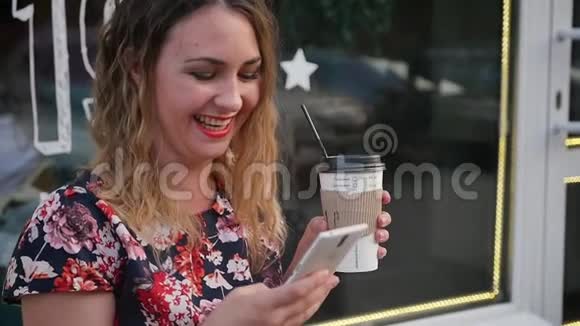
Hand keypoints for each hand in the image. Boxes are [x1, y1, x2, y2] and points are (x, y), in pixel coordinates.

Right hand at [202, 270, 338, 325]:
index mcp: (265, 305)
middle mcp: (276, 318)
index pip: (295, 292)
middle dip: (322, 290)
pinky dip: (308, 310)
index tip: (324, 273)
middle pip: (306, 303)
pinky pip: (298, 320)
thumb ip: (261, 290)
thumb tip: (273, 290)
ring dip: (319, 300)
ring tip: (327, 288)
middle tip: (333, 278)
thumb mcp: (240, 294)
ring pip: (305, 313)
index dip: (312, 282)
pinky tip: (312, 303)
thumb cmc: (225, 316)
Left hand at [286, 190, 392, 275]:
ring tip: (378, 235)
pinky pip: (375, 251)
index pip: (359, 202)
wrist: (311, 274)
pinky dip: (380, 250)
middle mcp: (352, 227)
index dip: (374, 196)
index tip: (381, 195)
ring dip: (382, 233)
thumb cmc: (310, 253)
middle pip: (374, 217)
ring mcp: (358, 241)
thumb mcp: (309, 238)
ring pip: (378, 232)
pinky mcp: (362, 255)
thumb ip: (313, 229)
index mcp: (341, 218)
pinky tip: (378, 251)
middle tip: (379, 219)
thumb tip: (322, 222)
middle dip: (382, 216)